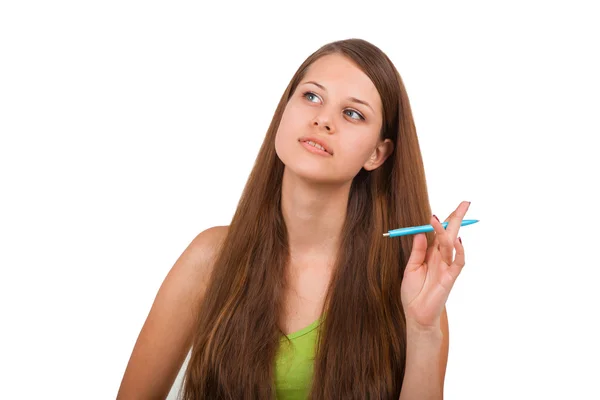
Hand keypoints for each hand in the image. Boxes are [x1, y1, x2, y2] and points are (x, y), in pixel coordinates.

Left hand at [400, 201, 470, 329]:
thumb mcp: (411, 268)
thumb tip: (421, 232)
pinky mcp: (450, 278)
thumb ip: (417, 251)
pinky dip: (459, 252)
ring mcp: (446, 267)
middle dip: (457, 218)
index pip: (439, 234)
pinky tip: (457, 240)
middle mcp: (440, 259)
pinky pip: (458, 262)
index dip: (443, 221)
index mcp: (430, 255)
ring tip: (440, 219)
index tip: (445, 208)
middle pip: (451, 234)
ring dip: (446, 231)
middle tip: (465, 203)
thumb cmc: (413, 293)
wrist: (416, 315)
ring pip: (450, 245)